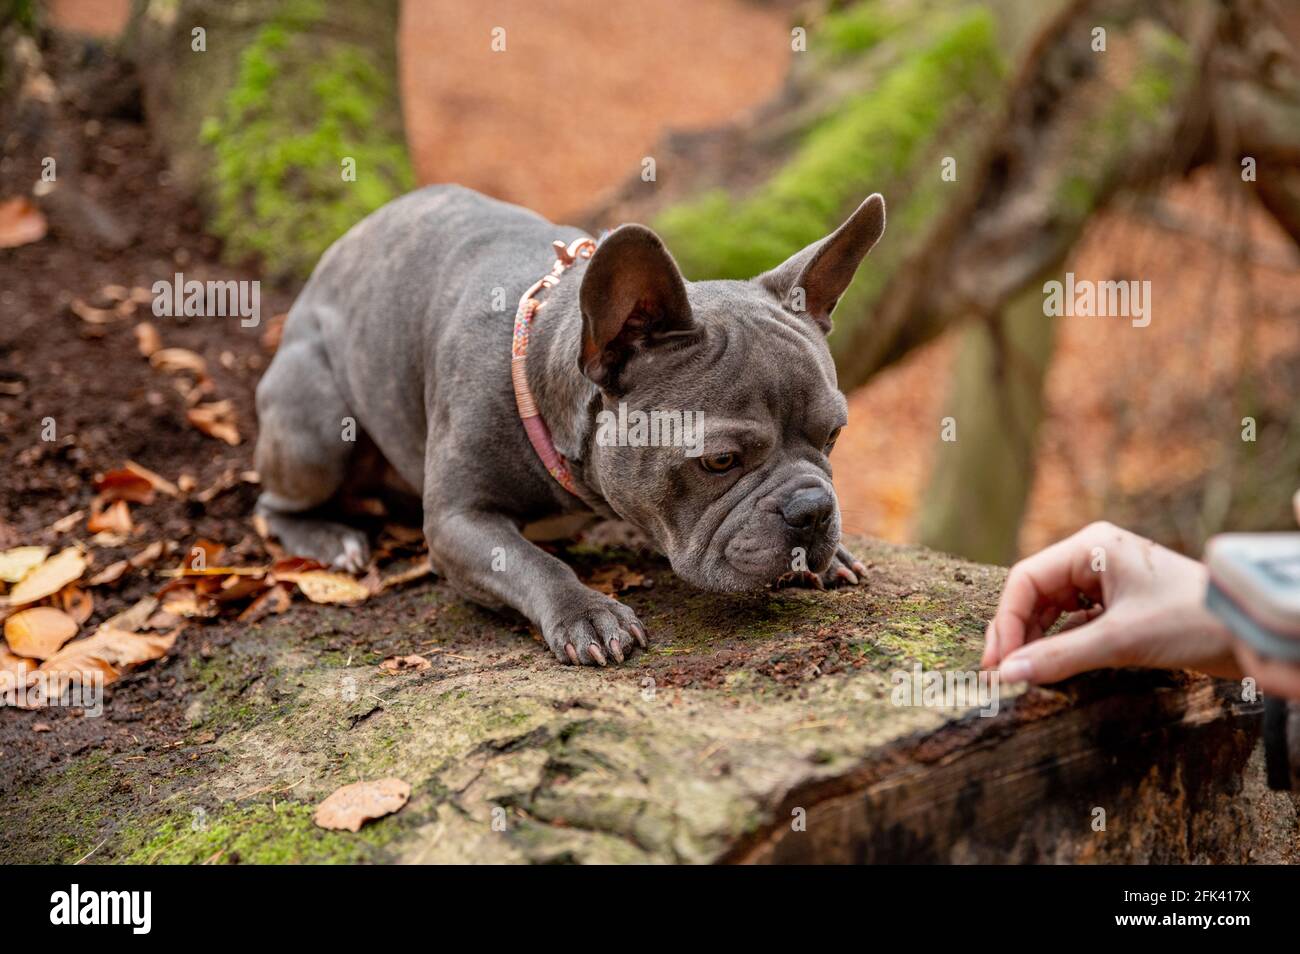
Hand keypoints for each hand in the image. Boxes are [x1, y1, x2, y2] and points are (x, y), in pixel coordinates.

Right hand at [982, 522, 1240, 684]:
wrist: (1250, 632)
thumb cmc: (1192, 622)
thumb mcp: (1120, 640)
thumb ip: (1060, 656)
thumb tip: (1008, 675)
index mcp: (1090, 547)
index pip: (1026, 579)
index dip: (1007, 622)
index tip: (997, 663)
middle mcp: (1093, 557)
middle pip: (1034, 594)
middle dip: (1017, 633)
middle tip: (1001, 674)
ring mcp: (1105, 580)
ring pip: (1051, 610)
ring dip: (1036, 641)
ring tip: (1023, 674)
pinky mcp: (1118, 604)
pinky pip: (1073, 622)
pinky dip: (1059, 644)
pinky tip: (1051, 666)